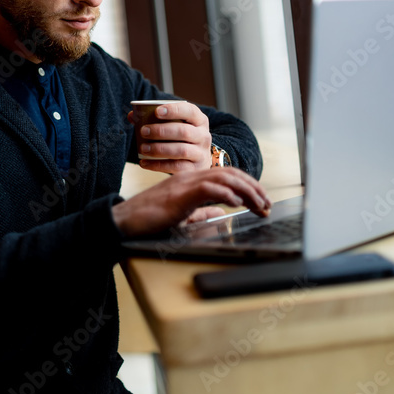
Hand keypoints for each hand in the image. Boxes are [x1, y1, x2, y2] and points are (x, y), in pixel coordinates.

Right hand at [112, 167, 270, 238]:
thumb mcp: (182, 215)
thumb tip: (219, 213)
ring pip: (224, 178)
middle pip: (231, 173)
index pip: (228, 175)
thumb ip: (201, 211)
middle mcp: (192, 177)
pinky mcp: (180, 194)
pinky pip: (208, 189)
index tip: (262, 201)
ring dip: (246, 191)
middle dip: (254, 188)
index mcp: (193, 180)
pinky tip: (236, 202)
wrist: (126, 221)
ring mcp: (186, 183)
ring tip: (259, 204)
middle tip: (267, 204)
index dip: (249, 186)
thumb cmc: (150, 218)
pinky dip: (225, 193)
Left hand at [127, 101, 211, 172]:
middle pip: (184, 132)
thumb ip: (154, 119)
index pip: (189, 111)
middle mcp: (203, 136)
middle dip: (162, 131)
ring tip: (143, 148)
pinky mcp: (195, 169)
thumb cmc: (181, 137)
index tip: (157, 111)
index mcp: (199, 120)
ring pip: (181, 150)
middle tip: (144, 131)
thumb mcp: (175, 125)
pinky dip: (158, 165)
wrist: (197, 160)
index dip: (174, 110)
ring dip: (159, 149)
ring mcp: (201, 153)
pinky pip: (176, 167)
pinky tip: (144, 163)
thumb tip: (132, 115)